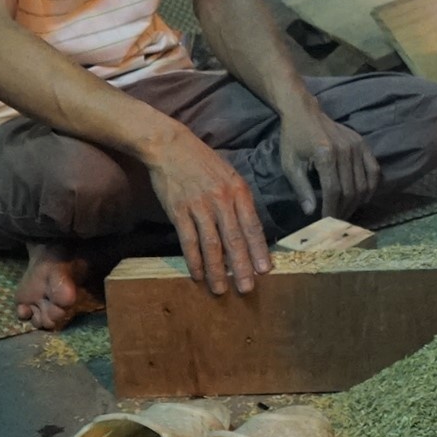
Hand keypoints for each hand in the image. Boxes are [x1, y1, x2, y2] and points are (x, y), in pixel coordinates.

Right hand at [144, 131, 268, 293]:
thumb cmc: (204, 163)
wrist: (171, 147)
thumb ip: (239, 201)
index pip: (253, 226)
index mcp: (239, 191)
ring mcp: (200, 206)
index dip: (259, 249)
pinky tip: (197, 274)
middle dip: (241, 266)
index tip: (264, 270)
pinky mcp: (179, 211)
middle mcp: (222, 200)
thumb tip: (249, 229)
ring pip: (212, 244)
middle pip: (235, 239)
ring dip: (217, 270)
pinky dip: (194, 260)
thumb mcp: (231, 176)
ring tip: (221, 289)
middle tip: (247, 288)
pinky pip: (188, 241)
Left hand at [275, 104, 376, 221]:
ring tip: (347, 212)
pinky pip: (373, 169)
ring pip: (363, 182)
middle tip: (337, 221)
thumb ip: (301, 188)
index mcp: (325, 155)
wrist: (304, 112)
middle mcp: (344, 151)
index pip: (333, 190)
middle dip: (344, 209)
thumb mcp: (290, 164)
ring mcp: (357, 146)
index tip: (327, 223)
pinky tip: (364, 197)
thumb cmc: (293, 139)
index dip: (332, 209)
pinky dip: (371, 186)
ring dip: (357, 202)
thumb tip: (310, 212)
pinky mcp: (363, 143)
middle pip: (350, 189)